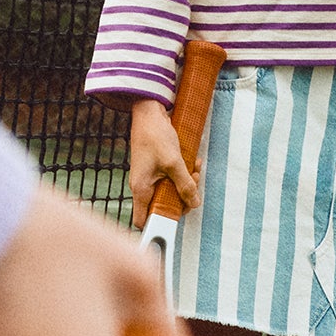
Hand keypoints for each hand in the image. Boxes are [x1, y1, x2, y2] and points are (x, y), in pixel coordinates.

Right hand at [129, 96, 199, 228]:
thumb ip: (185, 184)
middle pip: (163, 206)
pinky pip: (171, 178)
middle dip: (182, 198)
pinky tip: (192, 162)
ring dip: (185, 183)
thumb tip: (194, 203)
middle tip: (193, 185)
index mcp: (141, 189)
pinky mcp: (156, 168)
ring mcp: (149, 177)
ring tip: (194, 169)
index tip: (177, 216)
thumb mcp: (174, 162)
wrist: (149, 112)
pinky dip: (183, 173)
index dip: (159, 223)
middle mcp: (143, 186)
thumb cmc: (155, 135)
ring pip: (170, 191)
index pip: (143, 220)